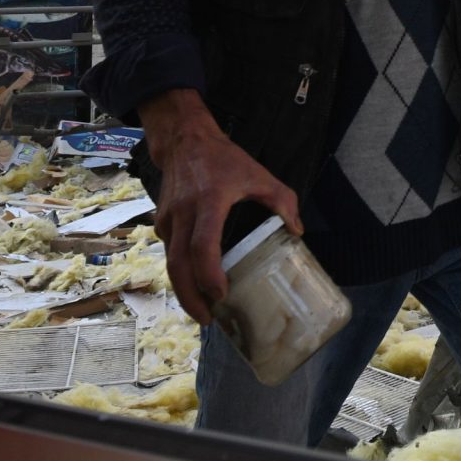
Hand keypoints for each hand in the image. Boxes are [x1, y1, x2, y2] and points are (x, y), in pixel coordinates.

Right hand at [138, 88, 301, 323]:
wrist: (184, 140)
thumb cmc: (222, 159)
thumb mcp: (258, 174)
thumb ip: (282, 200)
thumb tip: (298, 231)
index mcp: (208, 202)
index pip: (202, 245)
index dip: (209, 273)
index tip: (221, 294)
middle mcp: (183, 213)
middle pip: (178, 264)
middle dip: (190, 297)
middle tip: (207, 319)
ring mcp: (168, 218)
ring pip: (170, 262)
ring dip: (184, 290)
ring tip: (203, 310)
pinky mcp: (161, 221)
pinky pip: (170, 252)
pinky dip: (181, 272)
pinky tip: (195, 284)